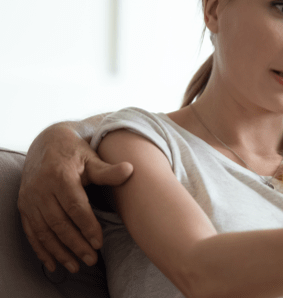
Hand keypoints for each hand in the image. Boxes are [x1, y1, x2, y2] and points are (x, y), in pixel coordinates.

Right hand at [18, 123, 132, 272]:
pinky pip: (31, 232)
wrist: (46, 143)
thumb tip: (131, 170)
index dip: (87, 226)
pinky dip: (41, 250)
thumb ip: (108, 170)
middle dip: (75, 244)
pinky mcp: (24, 207)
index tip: (99, 243)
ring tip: (77, 266)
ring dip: (59, 251)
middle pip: (59, 223)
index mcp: (60, 176)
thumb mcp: (91, 158)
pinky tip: (53, 264)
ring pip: (44, 231)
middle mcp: (41, 189)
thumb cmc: (75, 152)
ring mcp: (30, 199)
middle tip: (92, 260)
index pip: (74, 207)